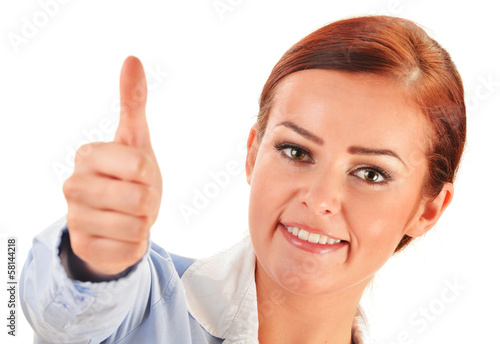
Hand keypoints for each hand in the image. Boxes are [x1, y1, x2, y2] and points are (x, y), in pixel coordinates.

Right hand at [63, 56, 161, 275]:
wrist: (117, 218)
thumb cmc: (129, 176)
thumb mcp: (135, 139)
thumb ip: (133, 101)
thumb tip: (132, 59)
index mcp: (87, 156)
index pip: (140, 166)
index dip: (149, 174)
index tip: (138, 174)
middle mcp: (73, 186)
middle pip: (141, 199)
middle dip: (150, 201)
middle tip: (138, 198)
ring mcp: (75, 219)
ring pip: (138, 227)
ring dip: (144, 224)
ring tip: (130, 216)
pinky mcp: (84, 248)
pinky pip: (130, 250)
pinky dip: (136, 245)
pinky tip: (122, 236)